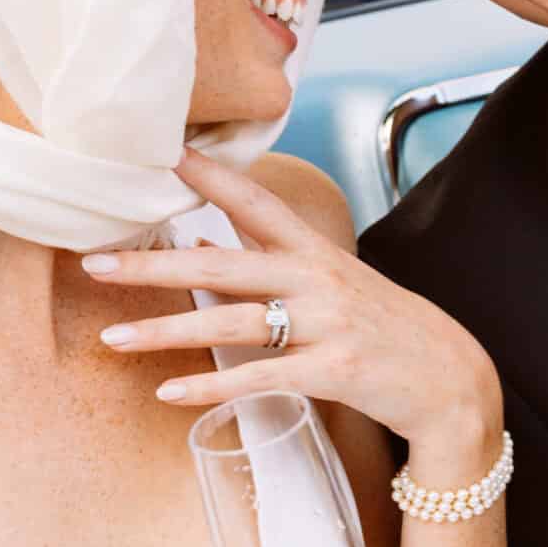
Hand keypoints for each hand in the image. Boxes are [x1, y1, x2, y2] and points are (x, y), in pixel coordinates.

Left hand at [85, 148, 502, 464]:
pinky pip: (259, 378)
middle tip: (95, 261)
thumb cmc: (388, 332)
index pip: (256, 202)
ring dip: (166, 330)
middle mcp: (318, 279)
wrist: (452, 381)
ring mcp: (326, 324)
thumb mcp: (340, 285)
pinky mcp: (334, 371)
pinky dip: (211, 387)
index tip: (163, 153)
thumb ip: (284, 267)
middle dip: (154, 263)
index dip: (210, 177)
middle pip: (222, 263)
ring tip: (113, 336)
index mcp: (317, 252)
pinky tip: (170, 393)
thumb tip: (218, 246)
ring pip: (231, 321)